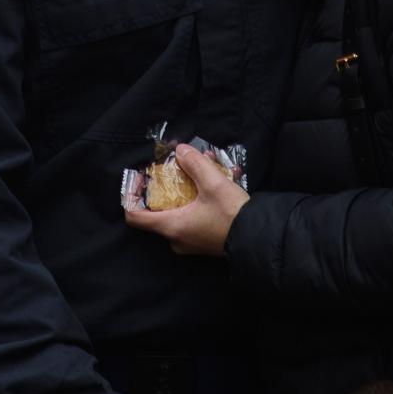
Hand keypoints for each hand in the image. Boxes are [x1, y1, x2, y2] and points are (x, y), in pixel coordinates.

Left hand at [123, 144, 247, 256]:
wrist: (261, 240)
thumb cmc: (233, 216)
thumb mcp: (213, 184)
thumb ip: (194, 164)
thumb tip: (180, 150)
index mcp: (172, 227)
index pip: (135, 216)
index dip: (131, 195)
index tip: (141, 178)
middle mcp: (177, 239)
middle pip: (159, 209)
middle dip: (169, 183)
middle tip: (179, 165)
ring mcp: (191, 242)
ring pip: (180, 210)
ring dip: (190, 187)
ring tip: (209, 165)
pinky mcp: (205, 241)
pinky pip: (194, 216)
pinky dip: (201, 198)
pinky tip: (222, 179)